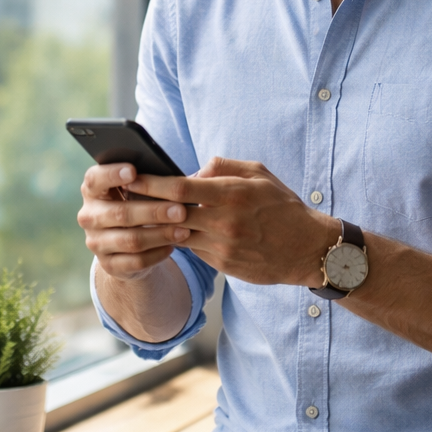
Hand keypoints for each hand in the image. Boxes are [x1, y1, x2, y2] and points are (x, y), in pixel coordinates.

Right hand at [78, 163, 191, 280]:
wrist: (128, 243)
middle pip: (119, 213)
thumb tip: (175, 172)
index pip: (95, 179)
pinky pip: (135, 262)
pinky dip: (157, 253)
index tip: (134, 171)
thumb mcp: (138, 187)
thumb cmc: (140, 202)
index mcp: (92, 189)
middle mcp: (89, 215)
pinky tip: (175, 246)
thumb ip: (147, 176)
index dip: (112, 174)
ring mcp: (96, 242)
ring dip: (160, 234)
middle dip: (152, 211)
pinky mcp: (109, 265)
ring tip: (185, 229)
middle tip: (181, 209)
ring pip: (130, 240)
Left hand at [130, 157, 336, 286]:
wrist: (308, 249)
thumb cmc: (282, 205)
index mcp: (232, 194)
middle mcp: (225, 222)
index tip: (130, 177)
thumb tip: (191, 171)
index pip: (180, 188)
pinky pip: (193, 250)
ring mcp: (223, 247)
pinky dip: (181, 240)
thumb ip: (222, 166)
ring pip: (178, 235)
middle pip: (171, 214)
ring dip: (158, 227)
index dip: (151, 183)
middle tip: (123, 198)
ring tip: (139, 216)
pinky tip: (171, 232)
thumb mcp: (258, 174)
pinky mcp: (224, 265)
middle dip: (144, 206)